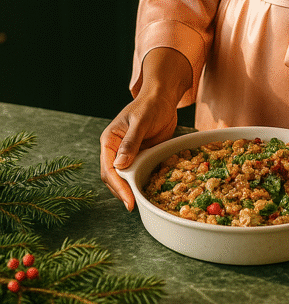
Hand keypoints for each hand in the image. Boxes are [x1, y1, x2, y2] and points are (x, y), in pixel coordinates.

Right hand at [99, 47, 191, 209]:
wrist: (164, 97)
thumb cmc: (150, 105)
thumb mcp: (140, 122)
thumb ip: (130, 142)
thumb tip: (119, 165)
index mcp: (109, 141)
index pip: (109, 169)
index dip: (117, 186)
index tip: (128, 200)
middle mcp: (115, 150)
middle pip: (114, 178)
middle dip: (122, 192)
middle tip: (134, 205)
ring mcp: (128, 154)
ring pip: (125, 178)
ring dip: (131, 189)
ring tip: (141, 202)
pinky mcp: (141, 156)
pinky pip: (138, 173)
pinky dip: (141, 183)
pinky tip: (149, 191)